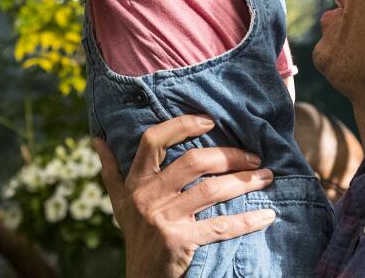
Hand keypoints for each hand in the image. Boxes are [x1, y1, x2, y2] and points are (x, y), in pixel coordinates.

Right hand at [94, 115, 275, 277]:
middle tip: (253, 156)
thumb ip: (111, 169)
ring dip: (244, 182)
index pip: (152, 141)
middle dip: (228, 156)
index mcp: (136, 182)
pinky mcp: (180, 241)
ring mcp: (164, 219)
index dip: (180, 126)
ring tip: (266, 176)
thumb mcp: (119, 201)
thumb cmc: (135, 233)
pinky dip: (246, 220)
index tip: (209, 121)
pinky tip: (266, 215)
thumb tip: (97, 138)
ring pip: (210, 191)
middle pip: (192, 163)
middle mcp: (147, 197)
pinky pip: (219, 226)